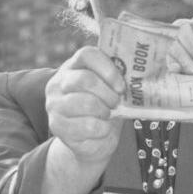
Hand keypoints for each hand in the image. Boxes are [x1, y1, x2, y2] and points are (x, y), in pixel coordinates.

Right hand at [45, 46, 125, 163]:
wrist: (91, 139)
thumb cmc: (104, 108)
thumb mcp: (110, 91)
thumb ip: (117, 80)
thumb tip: (137, 79)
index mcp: (73, 67)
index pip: (86, 54)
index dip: (108, 68)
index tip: (121, 86)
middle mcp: (58, 83)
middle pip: (85, 79)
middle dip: (108, 94)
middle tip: (116, 103)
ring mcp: (55, 105)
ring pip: (86, 103)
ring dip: (105, 112)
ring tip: (108, 115)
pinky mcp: (57, 126)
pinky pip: (88, 126)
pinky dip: (103, 129)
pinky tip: (102, 129)